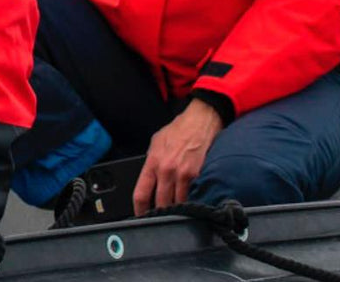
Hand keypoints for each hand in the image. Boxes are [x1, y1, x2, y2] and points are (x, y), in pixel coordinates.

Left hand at [132, 98, 223, 214]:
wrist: (199, 121)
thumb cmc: (178, 130)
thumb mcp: (156, 143)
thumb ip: (151, 161)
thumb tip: (149, 178)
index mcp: (152, 162)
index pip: (141, 193)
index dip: (139, 209)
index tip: (140, 216)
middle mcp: (165, 170)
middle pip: (160, 203)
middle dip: (159, 213)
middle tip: (160, 219)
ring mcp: (182, 174)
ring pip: (176, 203)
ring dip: (176, 211)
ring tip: (175, 216)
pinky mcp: (197, 175)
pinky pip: (191, 196)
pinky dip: (189, 203)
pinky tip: (189, 207)